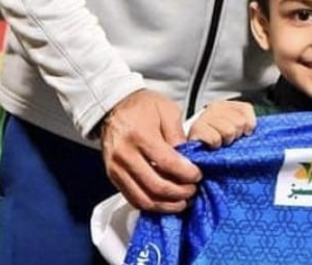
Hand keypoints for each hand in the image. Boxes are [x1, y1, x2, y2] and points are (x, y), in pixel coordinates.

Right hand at [99, 89, 201, 212]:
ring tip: (182, 201)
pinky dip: (151, 205)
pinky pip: (133, 199)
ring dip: (166, 205)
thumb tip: (188, 160)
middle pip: (156, 186)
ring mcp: (117, 168)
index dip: (186, 173)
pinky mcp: (113, 177)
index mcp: (140, 135)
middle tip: (193, 190)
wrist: (115, 106)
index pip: (167, 164)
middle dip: (179, 193)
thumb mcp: (167, 110)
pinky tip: (165, 202)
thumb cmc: (142, 106)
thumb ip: (178, 136)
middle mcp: (125, 155)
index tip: (198, 175)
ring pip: (144, 199)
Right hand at [188, 100, 255, 148]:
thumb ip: (244, 123)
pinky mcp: (196, 129)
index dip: (248, 125)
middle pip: (240, 122)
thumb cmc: (215, 141)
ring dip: (225, 141)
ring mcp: (204, 117)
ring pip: (229, 131)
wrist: (193, 152)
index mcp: (225, 105)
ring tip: (219, 143)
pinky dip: (215, 145)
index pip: (246, 109)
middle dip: (236, 135)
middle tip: (227, 140)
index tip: (242, 133)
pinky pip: (216, 139)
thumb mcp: (233, 129)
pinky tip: (211, 146)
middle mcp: (214, 108)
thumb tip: (251, 128)